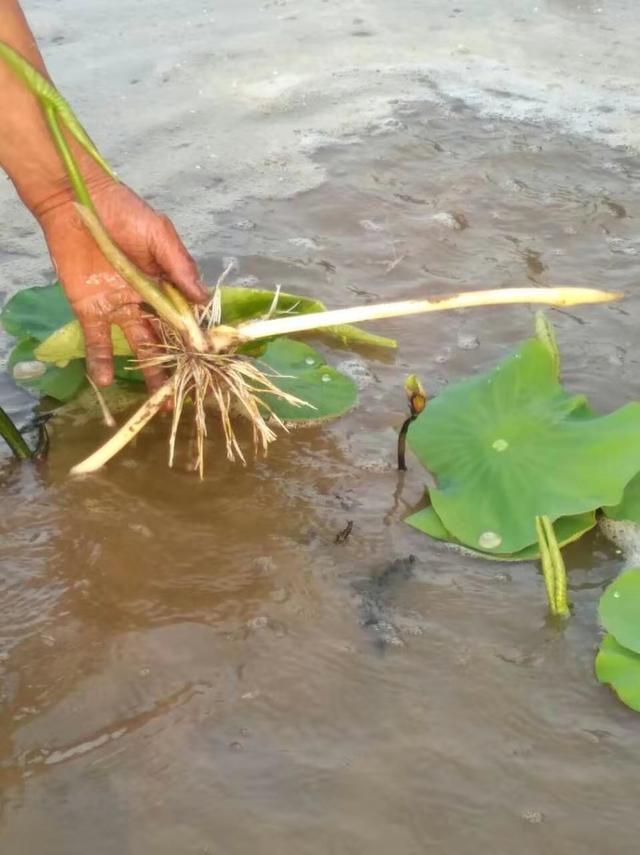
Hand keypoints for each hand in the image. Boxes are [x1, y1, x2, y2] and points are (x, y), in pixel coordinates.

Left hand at [36, 180, 207, 390]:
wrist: (77, 201)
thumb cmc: (124, 212)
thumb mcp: (159, 234)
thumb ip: (179, 265)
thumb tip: (202, 299)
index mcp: (166, 286)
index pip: (185, 319)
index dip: (195, 341)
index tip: (207, 363)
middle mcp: (145, 303)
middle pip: (164, 341)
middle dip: (175, 368)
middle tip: (183, 394)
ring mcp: (118, 309)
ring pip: (137, 348)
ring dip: (147, 374)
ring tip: (154, 402)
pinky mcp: (90, 311)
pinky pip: (97, 342)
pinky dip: (101, 361)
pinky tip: (107, 381)